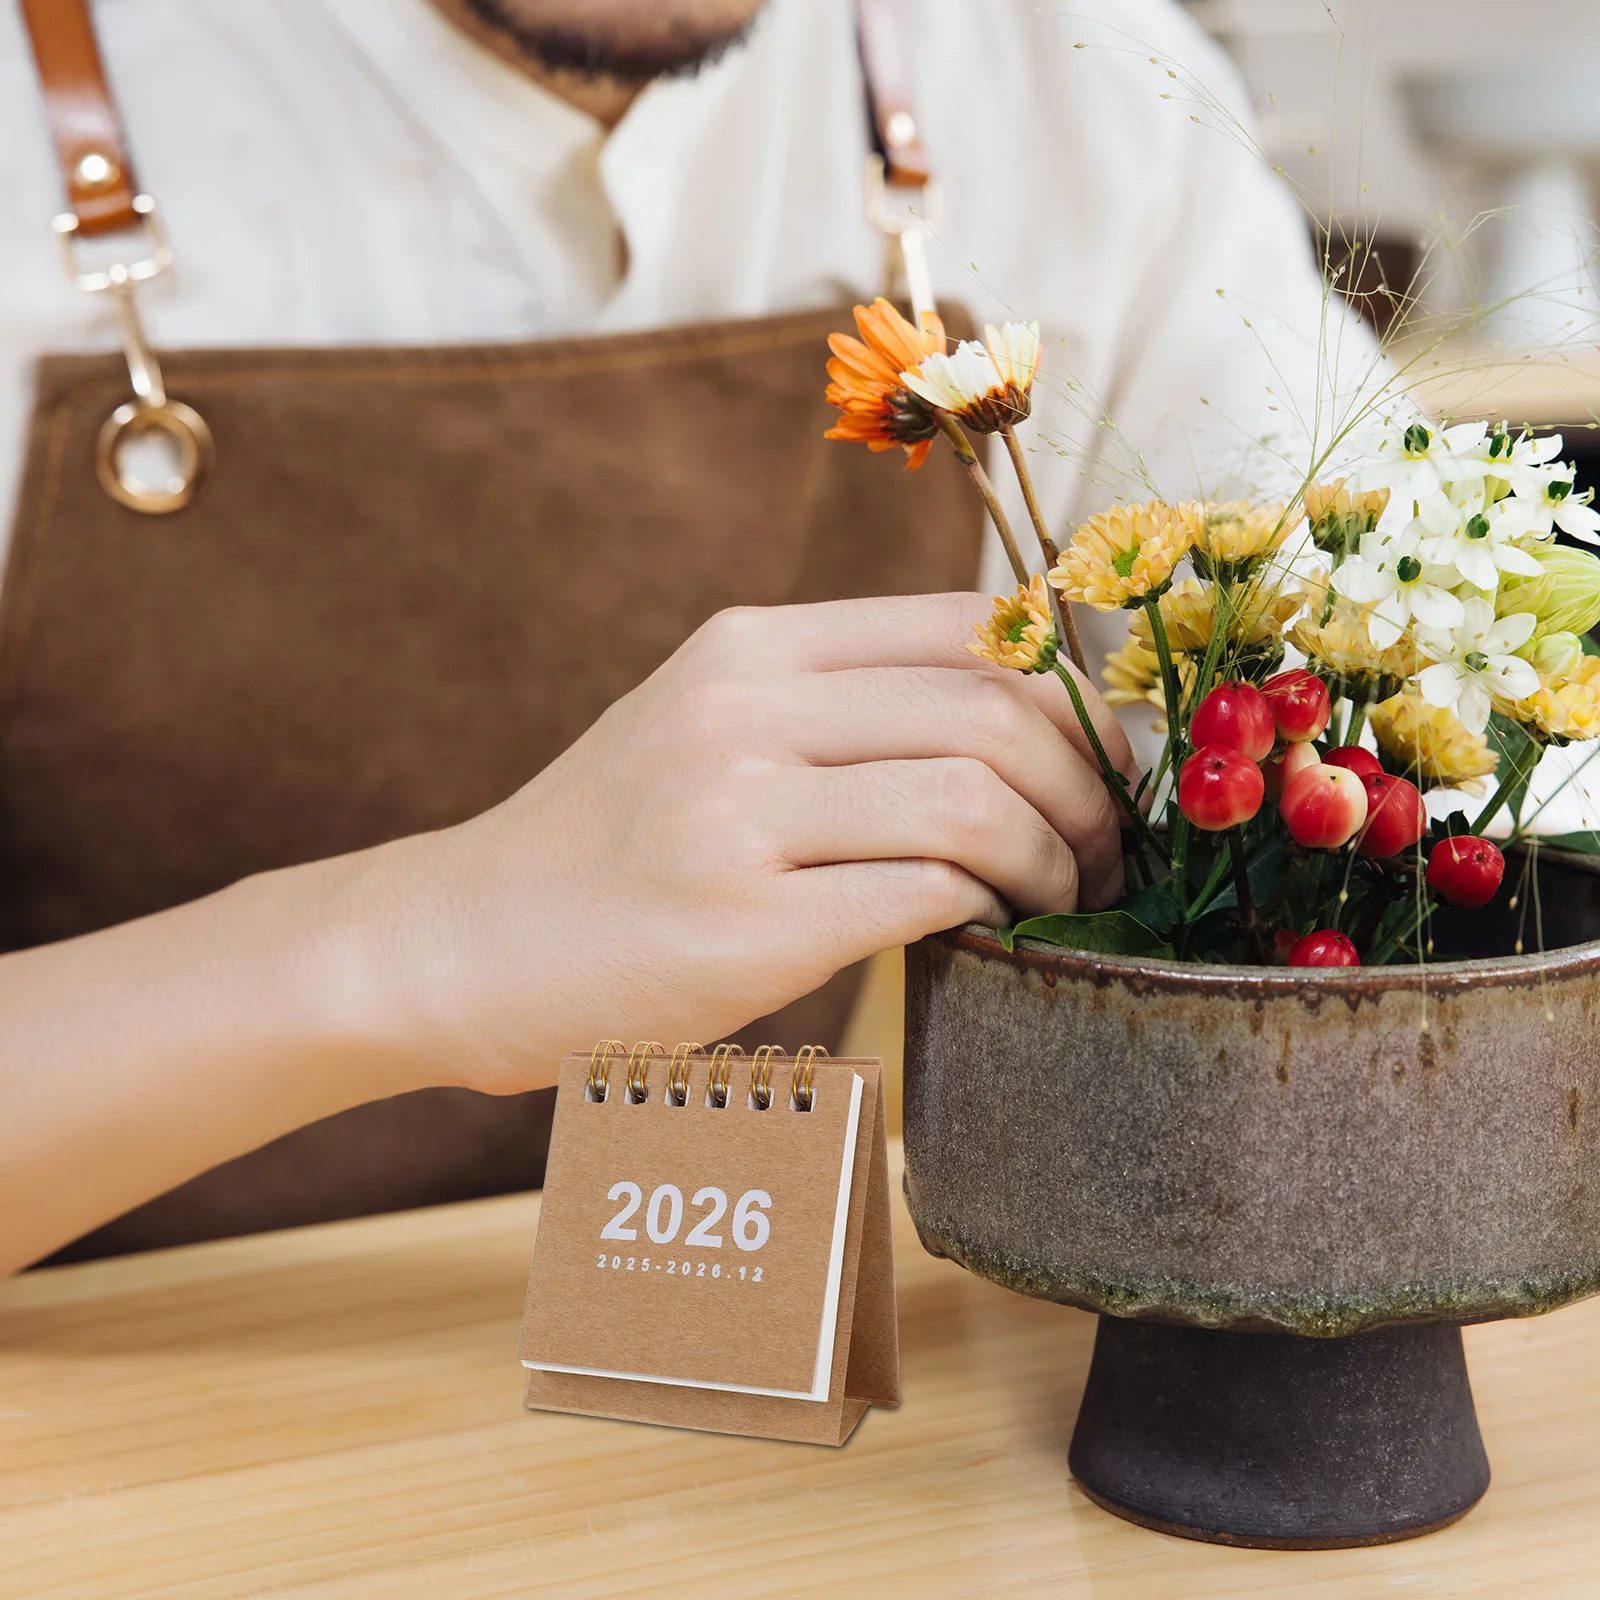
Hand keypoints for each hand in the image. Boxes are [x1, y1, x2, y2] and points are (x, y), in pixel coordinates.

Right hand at [346, 592, 1137, 1088]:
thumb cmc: (606, 845)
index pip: (966, 624)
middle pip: (994, 710)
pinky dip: (989, 912)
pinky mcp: (740, 925)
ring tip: (1064, 898)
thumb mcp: (705, 727)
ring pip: (973, 803)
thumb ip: (836, 709)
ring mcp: (735, 814)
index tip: (1111, 755)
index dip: (1075, 687)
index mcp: (751, 647)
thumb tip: (1018, 717)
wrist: (462, 941)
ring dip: (1054, 860)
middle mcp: (744, 709)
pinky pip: (924, 894)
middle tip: (1110, 850)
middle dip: (1090, 788)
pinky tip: (992, 932)